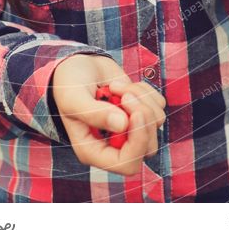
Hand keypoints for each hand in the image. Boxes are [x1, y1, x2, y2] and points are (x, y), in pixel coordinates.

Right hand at [51, 54, 165, 176]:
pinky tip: (124, 84)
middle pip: (148, 146)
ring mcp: (130, 128)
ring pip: (156, 122)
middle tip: (125, 94)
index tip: (136, 113)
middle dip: (142, 116)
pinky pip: (158, 105)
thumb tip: (123, 124)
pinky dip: (145, 90)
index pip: (127, 164)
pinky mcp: (141, 111)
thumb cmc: (69, 85)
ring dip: (140, 98)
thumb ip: (94, 113)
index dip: (137, 142)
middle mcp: (115, 144)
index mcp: (94, 151)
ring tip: (116, 86)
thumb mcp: (73, 98)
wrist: (78, 65)